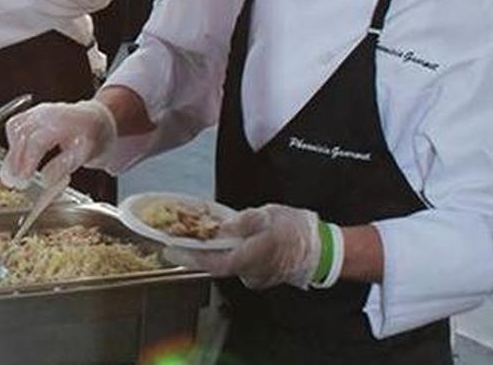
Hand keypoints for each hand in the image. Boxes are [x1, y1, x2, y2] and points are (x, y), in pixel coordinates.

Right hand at [0, 100, 116, 188]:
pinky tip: (18, 158)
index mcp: (63, 122)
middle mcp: (47, 113)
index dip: (28, 161)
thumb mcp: (85, 154)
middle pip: (21, 133)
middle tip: (15, 182)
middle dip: (14, 160)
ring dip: (12, 152)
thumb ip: (64, 166)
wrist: (96, 121)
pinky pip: (15, 125)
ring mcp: (37, 111)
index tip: (24, 178)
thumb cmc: (92, 136)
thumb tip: (45, 179)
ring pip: (14, 127)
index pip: (38, 140)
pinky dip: (12, 143)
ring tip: (14, 173)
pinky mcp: (31, 114)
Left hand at [162, 204, 321, 289]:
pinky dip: (233, 253)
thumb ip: (241, 222)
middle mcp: (249, 273)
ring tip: (210, 232)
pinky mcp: (263, 277)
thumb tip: (222, 227)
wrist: (322, 249)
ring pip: (230, 263)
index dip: (190, 258)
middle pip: (218, 263)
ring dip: (219, 250)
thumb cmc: (296, 230)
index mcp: (248, 258)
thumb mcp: (267, 215)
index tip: (170, 251)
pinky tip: (234, 240)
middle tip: (186, 234)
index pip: (212, 263)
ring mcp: (257, 278)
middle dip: (202, 249)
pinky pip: (241, 264)